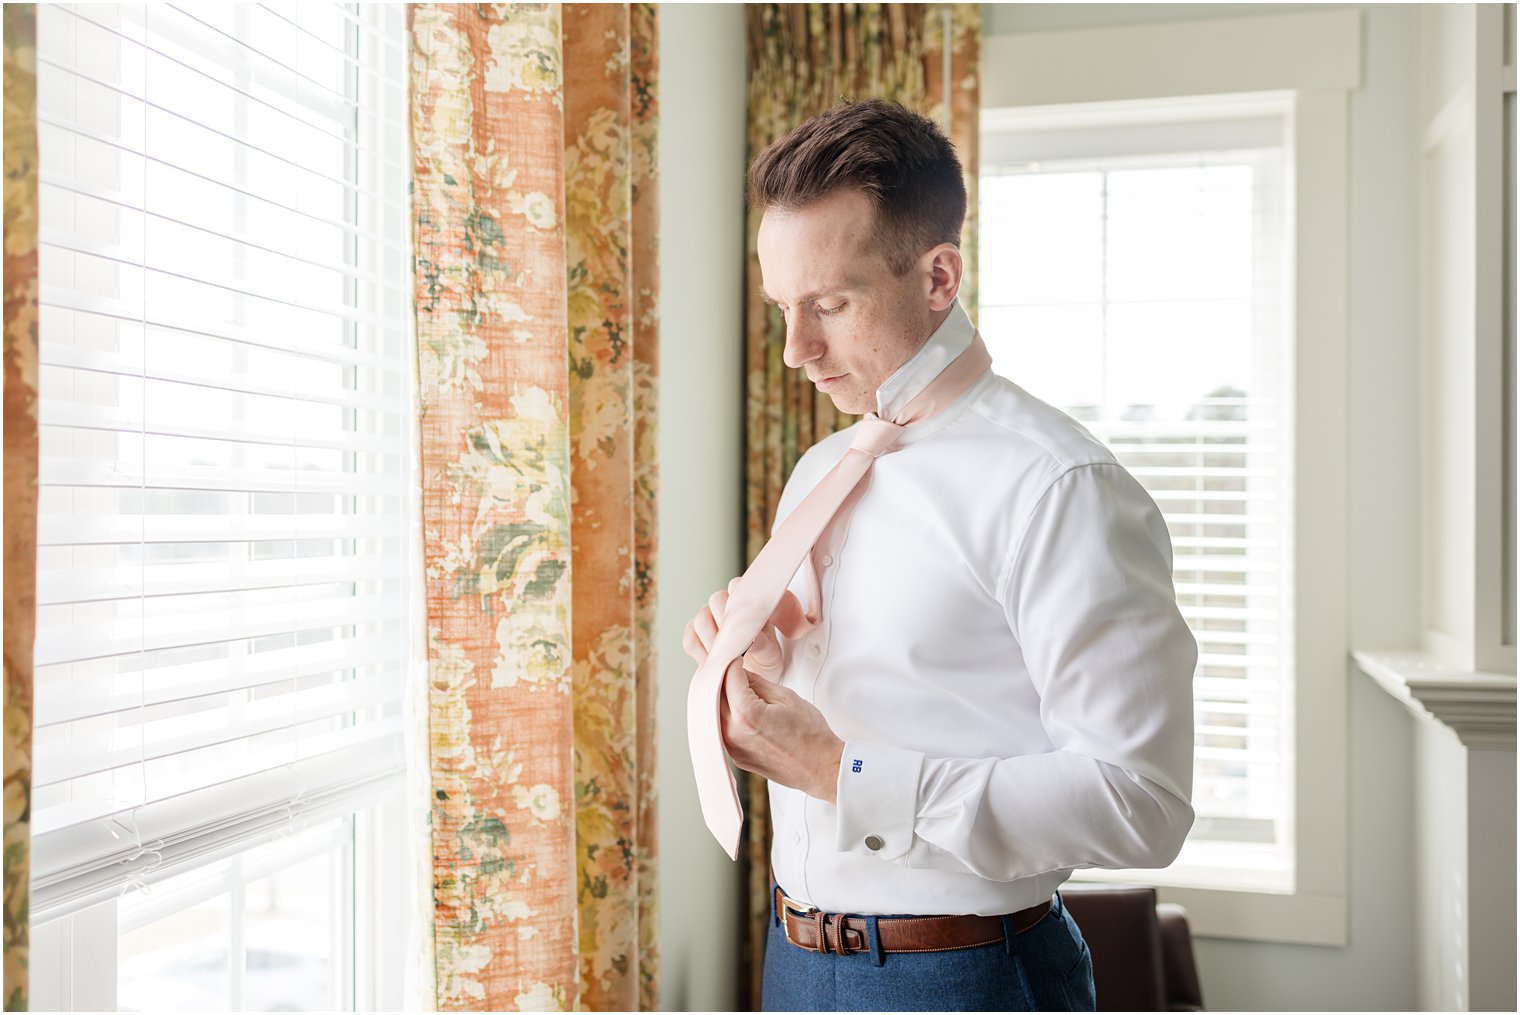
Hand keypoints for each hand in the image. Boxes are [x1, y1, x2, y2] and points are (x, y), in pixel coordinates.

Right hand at [681, 580, 783, 680]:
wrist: (753, 673)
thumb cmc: (764, 656)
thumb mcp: (770, 652)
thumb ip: (764, 644)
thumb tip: (754, 641)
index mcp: (745, 600)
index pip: (736, 586)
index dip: (738, 601)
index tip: (746, 622)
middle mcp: (724, 604)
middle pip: (716, 600)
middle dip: (725, 623)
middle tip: (736, 643)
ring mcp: (707, 618)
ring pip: (701, 620)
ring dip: (712, 640)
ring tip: (726, 656)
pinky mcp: (694, 635)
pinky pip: (690, 639)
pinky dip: (700, 652)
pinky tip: (714, 661)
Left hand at [720, 660, 843, 801]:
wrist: (819, 767)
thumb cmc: (810, 734)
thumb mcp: (786, 697)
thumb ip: (757, 682)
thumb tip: (740, 671)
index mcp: (746, 714)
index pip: (728, 677)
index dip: (732, 661)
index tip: (736, 654)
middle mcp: (733, 733)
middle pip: (713, 694)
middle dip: (722, 677)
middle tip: (732, 665)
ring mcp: (731, 748)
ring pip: (713, 713)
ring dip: (720, 696)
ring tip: (734, 684)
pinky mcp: (735, 756)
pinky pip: (720, 729)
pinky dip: (724, 714)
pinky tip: (736, 705)